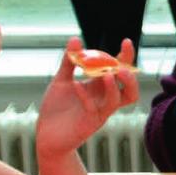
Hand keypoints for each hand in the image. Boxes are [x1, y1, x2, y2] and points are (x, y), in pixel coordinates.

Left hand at [35, 37, 138, 158]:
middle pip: (129, 88)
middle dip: (130, 74)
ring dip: (115, 86)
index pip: (120, 71)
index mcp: (100, 87)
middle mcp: (104, 100)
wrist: (46, 136)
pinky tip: (75, 84)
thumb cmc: (56, 110)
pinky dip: (85, 94)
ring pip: (120, 100)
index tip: (126, 42)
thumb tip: (76, 38)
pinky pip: (93, 108)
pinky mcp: (89, 123)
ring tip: (108, 74)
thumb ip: (70, 62)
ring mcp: (99, 112)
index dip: (126, 57)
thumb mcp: (61, 81)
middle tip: (120, 65)